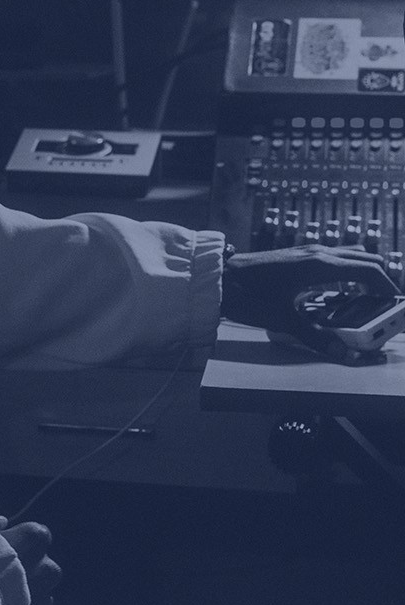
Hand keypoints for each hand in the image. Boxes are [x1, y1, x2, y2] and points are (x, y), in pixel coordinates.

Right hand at [0, 520, 61, 604]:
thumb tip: (3, 521)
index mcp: (30, 541)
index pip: (41, 535)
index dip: (26, 542)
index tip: (11, 548)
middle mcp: (43, 570)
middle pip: (49, 569)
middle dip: (34, 572)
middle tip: (7, 577)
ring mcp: (40, 602)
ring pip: (44, 599)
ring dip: (29, 598)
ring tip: (2, 601)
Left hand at [221, 245, 397, 361]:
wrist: (218, 277)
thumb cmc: (248, 295)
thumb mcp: (285, 321)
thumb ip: (317, 338)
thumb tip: (344, 354)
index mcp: (320, 265)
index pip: (369, 271)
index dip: (387, 288)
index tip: (395, 305)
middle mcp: (317, 253)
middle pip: (365, 258)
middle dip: (381, 280)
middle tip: (386, 304)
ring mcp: (307, 251)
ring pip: (350, 255)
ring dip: (364, 272)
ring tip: (367, 299)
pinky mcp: (298, 255)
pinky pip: (334, 257)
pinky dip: (348, 270)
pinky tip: (341, 292)